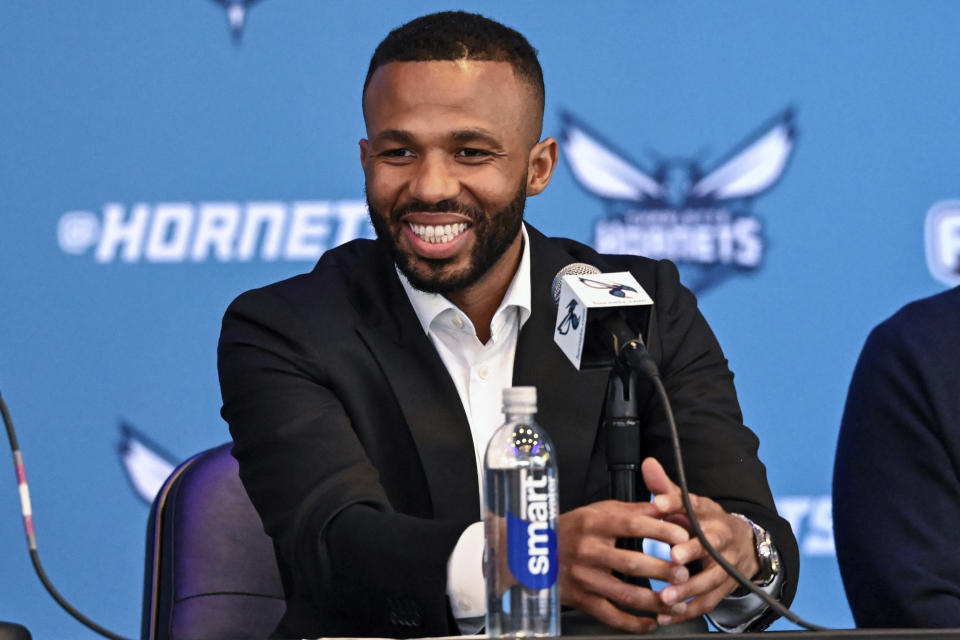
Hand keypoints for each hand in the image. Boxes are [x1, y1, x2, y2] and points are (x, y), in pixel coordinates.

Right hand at [556, 499, 691, 631]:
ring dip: (655, 601)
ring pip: (626, 594)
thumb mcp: (597, 511)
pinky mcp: (581, 599)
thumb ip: (631, 510)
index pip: (632, 525)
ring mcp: (585, 578)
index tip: (683, 536)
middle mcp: (588, 550)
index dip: (660, 530)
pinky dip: (634, 623)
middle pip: (632, 563)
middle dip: (663, 570)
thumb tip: (664, 507)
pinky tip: (651, 622)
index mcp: (594, 524)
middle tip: (684, 573)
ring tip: (676, 601)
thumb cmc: (571, 529)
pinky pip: (611, 616)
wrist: (533, 551)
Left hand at [641, 457, 758, 625]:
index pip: (692, 504)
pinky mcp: (722, 589)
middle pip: (708, 545)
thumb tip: (648, 464)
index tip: (658, 504)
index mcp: (708, 514)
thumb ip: (666, 488)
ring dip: (688, 589)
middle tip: (673, 558)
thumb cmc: (705, 522)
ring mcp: (724, 567)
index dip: (675, 503)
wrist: (743, 544)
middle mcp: (720, 540)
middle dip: (692, 551)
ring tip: (665, 597)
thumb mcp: (689, 502)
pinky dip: (686, 612)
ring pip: (710, 580)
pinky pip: (706, 603)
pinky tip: (666, 616)